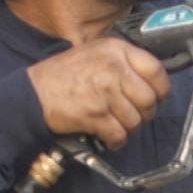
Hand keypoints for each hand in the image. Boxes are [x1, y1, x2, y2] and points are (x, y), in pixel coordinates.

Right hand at [25, 38, 171, 148]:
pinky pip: (119, 135)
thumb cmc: (63, 75)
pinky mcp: (95, 114)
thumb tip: (151, 82)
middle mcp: (113, 68)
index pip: (156, 70)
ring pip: (136, 120)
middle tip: (132, 116)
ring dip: (128, 129)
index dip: (160, 89)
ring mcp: (105, 91)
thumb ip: (123, 62)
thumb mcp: (95, 53)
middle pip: (149, 99)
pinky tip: (108, 138)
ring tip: (115, 125)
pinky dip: (116, 142)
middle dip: (144, 113)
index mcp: (116, 50)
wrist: (32, 94)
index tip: (157, 98)